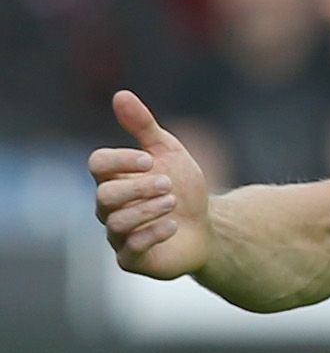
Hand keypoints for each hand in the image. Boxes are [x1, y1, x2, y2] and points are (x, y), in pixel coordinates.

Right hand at [90, 92, 211, 280]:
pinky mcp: (131, 259)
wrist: (209, 226)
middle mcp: (109, 207)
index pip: (98, 164)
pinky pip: (129, 250)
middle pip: (104, 195)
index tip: (149, 159)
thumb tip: (120, 94)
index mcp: (114, 178)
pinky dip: (152, 234)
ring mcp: (118, 234)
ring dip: (146, 210)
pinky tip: (173, 225)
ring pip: (116, 222)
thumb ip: (143, 126)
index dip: (120, 160)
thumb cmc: (184, 187)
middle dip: (137, 188)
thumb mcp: (168, 152)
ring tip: (172, 202)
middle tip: (168, 184)